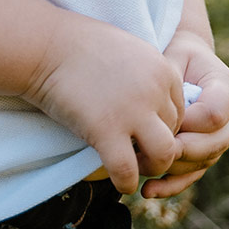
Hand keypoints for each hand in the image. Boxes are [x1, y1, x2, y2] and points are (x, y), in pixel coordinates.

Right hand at [24, 11, 184, 193]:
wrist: (47, 45)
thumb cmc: (79, 47)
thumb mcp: (127, 52)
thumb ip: (145, 77)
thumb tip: (149, 106)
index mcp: (162, 70)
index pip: (181, 112)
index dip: (163, 126)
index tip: (143, 132)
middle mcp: (154, 91)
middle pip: (175, 133)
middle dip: (159, 147)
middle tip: (137, 154)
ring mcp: (132, 112)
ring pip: (165, 155)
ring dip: (152, 167)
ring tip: (134, 168)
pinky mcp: (106, 130)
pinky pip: (128, 170)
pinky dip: (126, 183)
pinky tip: (119, 183)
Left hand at [141, 30, 228, 199]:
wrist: (183, 63)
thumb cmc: (175, 57)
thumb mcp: (173, 58)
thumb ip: (170, 82)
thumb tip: (157, 113)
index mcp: (227, 89)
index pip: (215, 113)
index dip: (189, 121)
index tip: (161, 120)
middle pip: (214, 144)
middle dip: (181, 149)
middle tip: (150, 150)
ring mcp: (220, 139)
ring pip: (202, 163)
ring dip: (172, 168)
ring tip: (140, 166)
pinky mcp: (206, 155)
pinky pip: (192, 176)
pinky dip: (170, 186)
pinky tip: (147, 191)